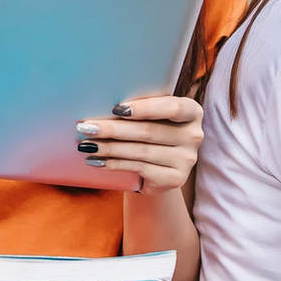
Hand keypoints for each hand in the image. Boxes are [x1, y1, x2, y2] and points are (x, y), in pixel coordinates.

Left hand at [76, 96, 202, 193]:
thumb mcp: (152, 115)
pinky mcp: (175, 179)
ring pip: (140, 151)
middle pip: (148, 131)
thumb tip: (102, 101)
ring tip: (86, 145)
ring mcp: (187, 159)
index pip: (172, 107)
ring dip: (109, 148)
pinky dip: (115, 164)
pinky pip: (139, 168)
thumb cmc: (151, 130)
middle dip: (113, 129)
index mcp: (192, 111)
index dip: (145, 108)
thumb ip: (140, 107)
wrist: (159, 167)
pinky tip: (97, 161)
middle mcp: (194, 135)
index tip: (116, 109)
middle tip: (86, 127)